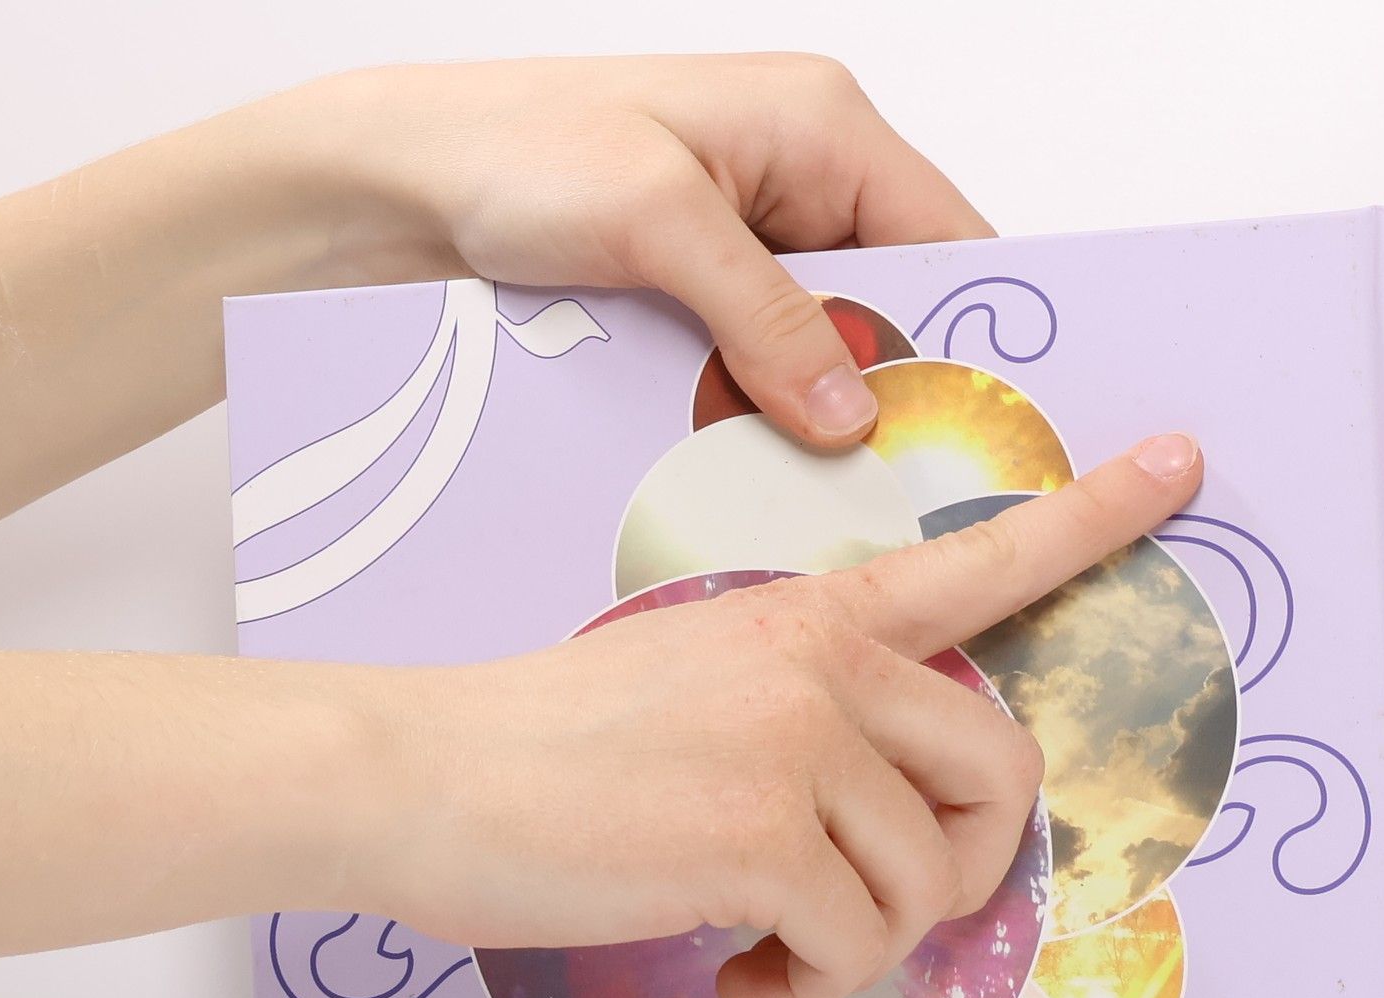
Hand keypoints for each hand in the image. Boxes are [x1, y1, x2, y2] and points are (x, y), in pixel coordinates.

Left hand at [310, 55, 991, 446]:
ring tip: (824, 486)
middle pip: (897, 307)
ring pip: (830, 349)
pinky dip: (763, 413)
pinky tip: (754, 461)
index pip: (948, 240)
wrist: (398, 184)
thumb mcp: (656, 221)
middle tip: (901, 483)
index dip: (974, 336)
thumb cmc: (513, 149)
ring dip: (818, 414)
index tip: (985, 432)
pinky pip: (765, 367)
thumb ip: (763, 315)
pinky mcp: (708, 296)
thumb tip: (849, 411)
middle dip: (895, 391)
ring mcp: (755, 245)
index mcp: (821, 127)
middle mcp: (802, 182)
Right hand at [367, 436, 1203, 997]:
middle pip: (1003, 775)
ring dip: (860, 948)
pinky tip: (736, 975)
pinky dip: (807, 987)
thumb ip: (808, 722)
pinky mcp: (762, 838)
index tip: (1179, 466)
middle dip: (963, 869)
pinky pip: (857, 948)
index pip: (974, 559)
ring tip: (772, 949)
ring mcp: (799, 747)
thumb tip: (885, 829)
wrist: (418, 774)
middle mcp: (825, 668)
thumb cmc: (544, 748)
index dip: (1090, 517)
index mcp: (809, 619)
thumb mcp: (695, 688)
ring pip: (925, 887)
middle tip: (883, 905)